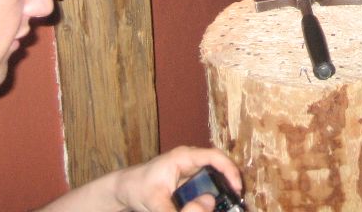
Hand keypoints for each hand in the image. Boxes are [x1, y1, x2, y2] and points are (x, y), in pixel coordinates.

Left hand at [111, 146, 241, 211]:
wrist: (124, 189)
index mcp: (183, 157)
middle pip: (218, 166)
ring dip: (221, 190)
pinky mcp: (188, 182)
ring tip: (227, 205)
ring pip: (213, 178)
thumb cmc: (136, 188)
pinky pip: (206, 187)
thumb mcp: (155, 203)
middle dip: (229, 182)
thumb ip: (176, 211)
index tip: (236, 187)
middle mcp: (190, 161)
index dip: (229, 169)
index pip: (214, 156)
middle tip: (236, 201)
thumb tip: (206, 207)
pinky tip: (212, 207)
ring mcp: (190, 171)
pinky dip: (211, 197)